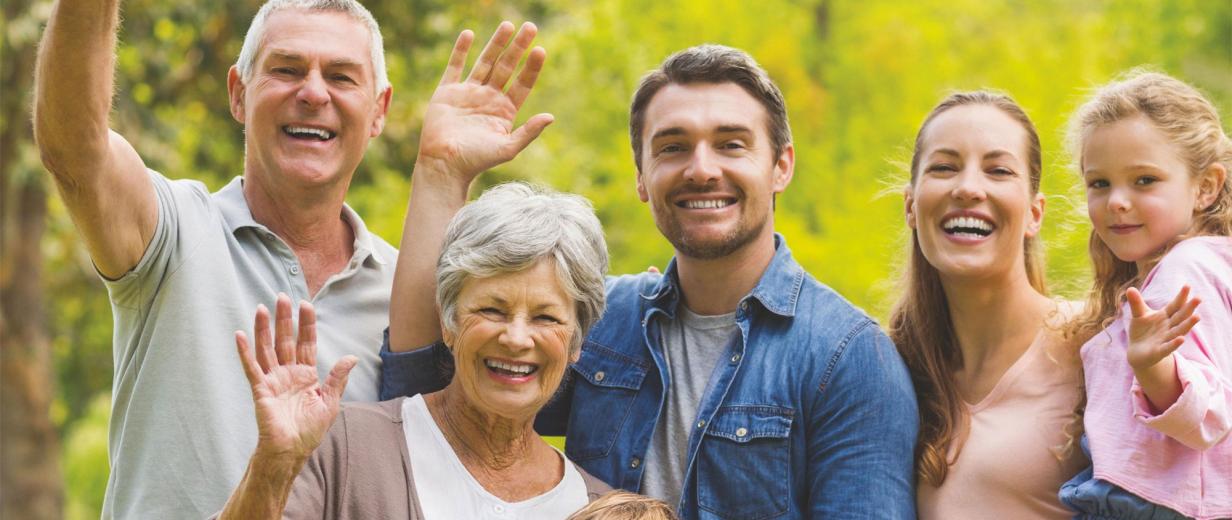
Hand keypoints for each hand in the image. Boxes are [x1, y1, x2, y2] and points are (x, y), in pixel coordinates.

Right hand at [235, 294, 356, 460]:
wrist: (292, 450)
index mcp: (306, 374)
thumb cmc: (310, 430)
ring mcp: (273, 380)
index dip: (306, 324)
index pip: (306, 343)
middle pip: (285, 340)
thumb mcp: (330, 402)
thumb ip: (337, 378)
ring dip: (263, 329)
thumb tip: (351, 357)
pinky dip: (245, 352)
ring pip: (267, 348)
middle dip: (284, 319)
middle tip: (282, 297)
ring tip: (261, 308)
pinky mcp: (261, 390)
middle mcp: (288, 373)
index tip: (306, 304)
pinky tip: (240, 335)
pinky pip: (251, 368)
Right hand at [415, 21, 552, 184]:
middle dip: (518, 47)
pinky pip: (455, 66)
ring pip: (485, 62)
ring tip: (508, 25)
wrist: (444, 164)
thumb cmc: (476, 160)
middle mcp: (489, 98)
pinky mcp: (447, 92)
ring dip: (496, 43)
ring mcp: (468, 93)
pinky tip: (469, 34)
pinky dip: (460, 50)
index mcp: (505, 111)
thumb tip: (550, 117)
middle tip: (531, 27)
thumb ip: (529, 132)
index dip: (532, 67)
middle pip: (507, 67)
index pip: (523, 83)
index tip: (540, 50)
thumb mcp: (507, 148)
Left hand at [1125, 285, 1200, 370]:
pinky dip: (1174, 343)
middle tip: (1199, 298)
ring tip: (1197, 316)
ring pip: (1179, 331)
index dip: (1181, 297)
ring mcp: (1165, 339)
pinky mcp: (1159, 351)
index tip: (1187, 285)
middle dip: (1189, 308)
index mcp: (1165, 316)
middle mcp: (1169, 327)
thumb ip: (1136, 303)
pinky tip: (1181, 339)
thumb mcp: (1138, 315)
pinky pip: (1168, 347)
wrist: (1137, 352)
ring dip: (1188, 325)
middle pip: (1180, 317)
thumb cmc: (1142, 331)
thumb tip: (1130, 288)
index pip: (1175, 305)